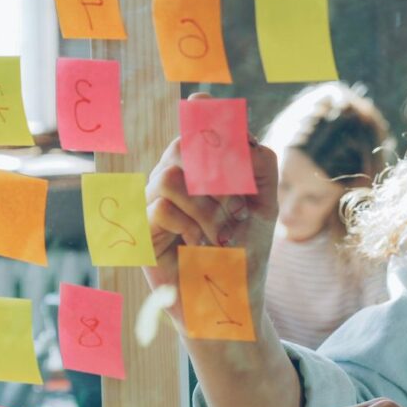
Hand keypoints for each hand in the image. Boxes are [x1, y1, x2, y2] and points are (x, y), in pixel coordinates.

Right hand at [142, 92, 278, 325]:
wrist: (232, 298)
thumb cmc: (247, 252)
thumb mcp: (264, 206)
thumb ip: (260, 167)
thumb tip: (245, 135)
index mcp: (205, 167)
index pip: (197, 123)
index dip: (204, 113)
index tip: (210, 108)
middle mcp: (178, 178)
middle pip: (183, 143)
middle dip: (217, 173)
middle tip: (235, 204)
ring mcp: (156, 201)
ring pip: (171, 174)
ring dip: (205, 207)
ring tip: (219, 232)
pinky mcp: (142, 228)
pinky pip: (161, 206)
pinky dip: (189, 226)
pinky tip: (199, 245)